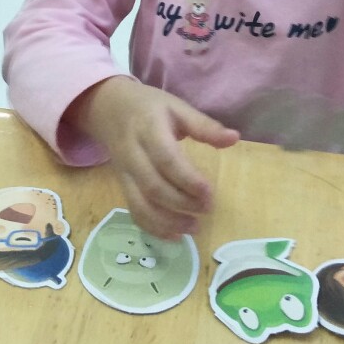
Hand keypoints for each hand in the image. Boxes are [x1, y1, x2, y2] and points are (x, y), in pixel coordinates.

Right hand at [65, 76, 239, 239]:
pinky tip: (175, 236)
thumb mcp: (176, 107)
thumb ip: (203, 125)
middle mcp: (132, 154)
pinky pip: (133, 211)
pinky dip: (152, 228)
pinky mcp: (122, 185)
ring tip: (194, 228)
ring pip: (140, 204)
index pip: (166, 159)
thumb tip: (234, 138)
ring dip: (167, 222)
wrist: (109, 108)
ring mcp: (125, 173)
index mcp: (148, 129)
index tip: (210, 192)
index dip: (188, 179)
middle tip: (207, 208)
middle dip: (181, 203)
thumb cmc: (149, 107)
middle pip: (153, 186)